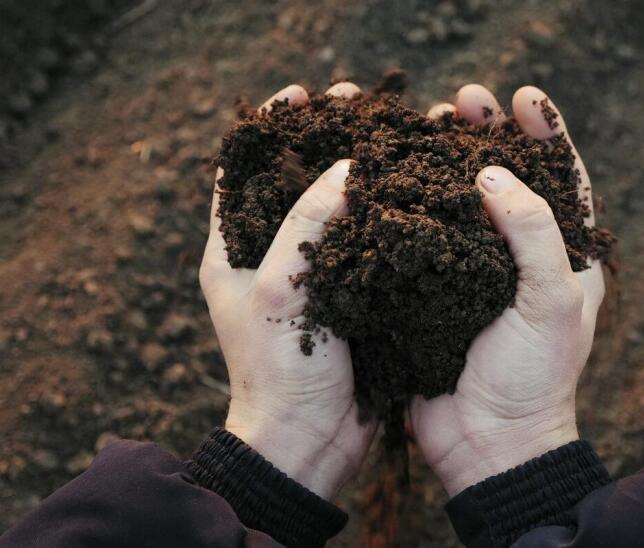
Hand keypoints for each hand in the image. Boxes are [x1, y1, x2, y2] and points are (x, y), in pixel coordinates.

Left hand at [199, 82, 374, 500]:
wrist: (309, 441)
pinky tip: (412, 191)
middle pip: (294, 181)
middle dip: (324, 140)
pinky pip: (363, 243)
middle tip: (359, 105)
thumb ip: (305, 223)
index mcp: (232, 250)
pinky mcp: (347, 296)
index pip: (243, 171)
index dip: (272, 128)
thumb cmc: (277, 369)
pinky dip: (383, 214)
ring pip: (333, 209)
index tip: (303, 94)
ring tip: (391, 136)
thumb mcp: (277, 287)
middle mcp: (268, 257)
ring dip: (359, 173)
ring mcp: (310, 276)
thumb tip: (345, 168)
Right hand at [412, 85, 604, 495]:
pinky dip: (409, 207)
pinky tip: (391, 179)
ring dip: (443, 162)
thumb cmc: (534, 378)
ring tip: (425, 124)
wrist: (488, 444)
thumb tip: (492, 176)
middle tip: (464, 101)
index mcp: (564, 257)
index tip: (523, 97)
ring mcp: (474, 273)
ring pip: (460, 203)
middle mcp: (519, 258)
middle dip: (487, 136)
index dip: (546, 134)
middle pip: (506, 180)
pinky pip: (423, 238)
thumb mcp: (551, 302)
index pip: (562, 179)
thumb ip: (532, 233)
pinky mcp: (434, 291)